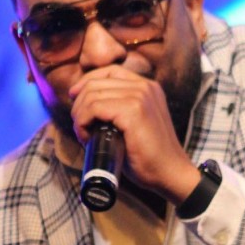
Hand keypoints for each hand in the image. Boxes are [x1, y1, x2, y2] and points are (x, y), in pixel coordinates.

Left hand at [69, 65, 198, 203]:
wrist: (169, 173)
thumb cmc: (149, 156)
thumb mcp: (135, 124)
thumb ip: (119, 110)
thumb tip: (85, 107)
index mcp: (148, 87)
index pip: (110, 71)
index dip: (86, 82)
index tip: (74, 99)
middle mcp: (145, 86)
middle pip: (96, 82)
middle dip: (79, 104)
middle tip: (79, 127)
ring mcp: (140, 96)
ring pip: (92, 94)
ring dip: (79, 115)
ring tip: (83, 135)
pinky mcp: (133, 111)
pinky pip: (94, 107)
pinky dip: (83, 122)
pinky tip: (86, 137)